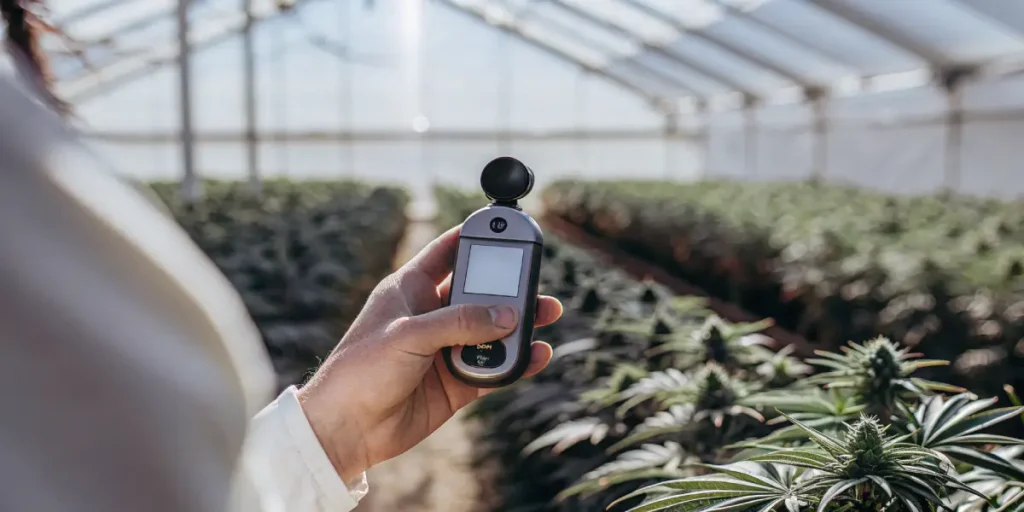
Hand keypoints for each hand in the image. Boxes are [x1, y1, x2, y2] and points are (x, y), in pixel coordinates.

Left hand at [297, 226, 562, 482]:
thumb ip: (461, 322)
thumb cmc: (361, 371)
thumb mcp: (410, 334)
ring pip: (492, 329)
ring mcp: (444, 349)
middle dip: (509, 284)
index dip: (473, 237)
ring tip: (548, 313)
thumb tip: (508, 315)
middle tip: (538, 278)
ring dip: (520, 322)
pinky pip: (494, 366)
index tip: (503, 226)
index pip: (446, 251)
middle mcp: (430, 315)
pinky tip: (537, 354)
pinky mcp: (455, 382)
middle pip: (478, 291)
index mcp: (410, 289)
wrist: (345, 430)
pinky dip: (517, 361)